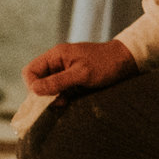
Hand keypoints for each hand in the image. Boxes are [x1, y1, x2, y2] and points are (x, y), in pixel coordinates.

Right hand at [23, 39, 137, 98]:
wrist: (128, 62)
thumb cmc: (106, 65)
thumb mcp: (82, 74)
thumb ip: (58, 82)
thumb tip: (34, 90)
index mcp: (56, 55)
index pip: (30, 71)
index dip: (32, 86)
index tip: (44, 97)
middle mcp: (57, 62)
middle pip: (37, 81)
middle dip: (43, 94)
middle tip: (58, 102)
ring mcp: (65, 71)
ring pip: (48, 88)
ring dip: (54, 97)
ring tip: (66, 102)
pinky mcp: (73, 80)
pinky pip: (60, 91)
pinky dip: (62, 98)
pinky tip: (71, 101)